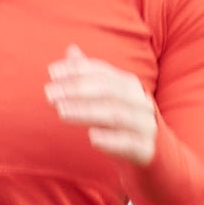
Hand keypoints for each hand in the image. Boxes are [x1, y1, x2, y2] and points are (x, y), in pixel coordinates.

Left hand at [45, 47, 159, 166]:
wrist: (153, 153)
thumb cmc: (123, 122)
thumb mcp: (108, 99)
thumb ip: (90, 76)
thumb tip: (71, 50)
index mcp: (130, 85)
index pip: (102, 73)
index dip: (77, 70)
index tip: (52, 72)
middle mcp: (140, 101)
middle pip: (108, 91)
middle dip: (77, 90)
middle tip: (50, 94)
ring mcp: (146, 125)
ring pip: (116, 115)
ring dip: (86, 112)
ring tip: (61, 112)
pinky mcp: (147, 150)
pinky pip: (130, 143)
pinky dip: (111, 140)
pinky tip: (92, 137)